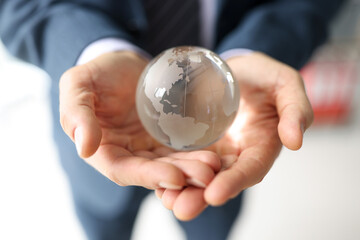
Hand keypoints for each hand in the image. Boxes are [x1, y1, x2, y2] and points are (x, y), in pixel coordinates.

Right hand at [59, 51, 219, 189]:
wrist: (122, 65)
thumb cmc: (96, 74)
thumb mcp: (78, 86)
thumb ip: (76, 114)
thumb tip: (84, 148)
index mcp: (103, 150)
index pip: (122, 170)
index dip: (147, 176)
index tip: (174, 178)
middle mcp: (127, 154)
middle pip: (153, 172)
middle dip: (180, 176)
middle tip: (207, 174)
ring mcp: (148, 147)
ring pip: (171, 163)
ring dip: (193, 168)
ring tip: (215, 166)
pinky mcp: (165, 137)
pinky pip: (182, 148)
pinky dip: (196, 153)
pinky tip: (216, 153)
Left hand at [156, 52, 313, 219]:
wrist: (238, 69)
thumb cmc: (264, 76)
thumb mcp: (285, 84)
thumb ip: (295, 109)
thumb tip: (295, 142)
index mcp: (262, 144)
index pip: (251, 168)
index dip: (235, 182)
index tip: (215, 195)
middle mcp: (237, 153)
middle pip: (221, 179)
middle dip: (202, 196)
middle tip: (182, 209)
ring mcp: (215, 149)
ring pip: (200, 175)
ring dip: (183, 190)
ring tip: (166, 200)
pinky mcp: (197, 142)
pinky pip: (184, 159)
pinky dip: (172, 172)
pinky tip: (156, 180)